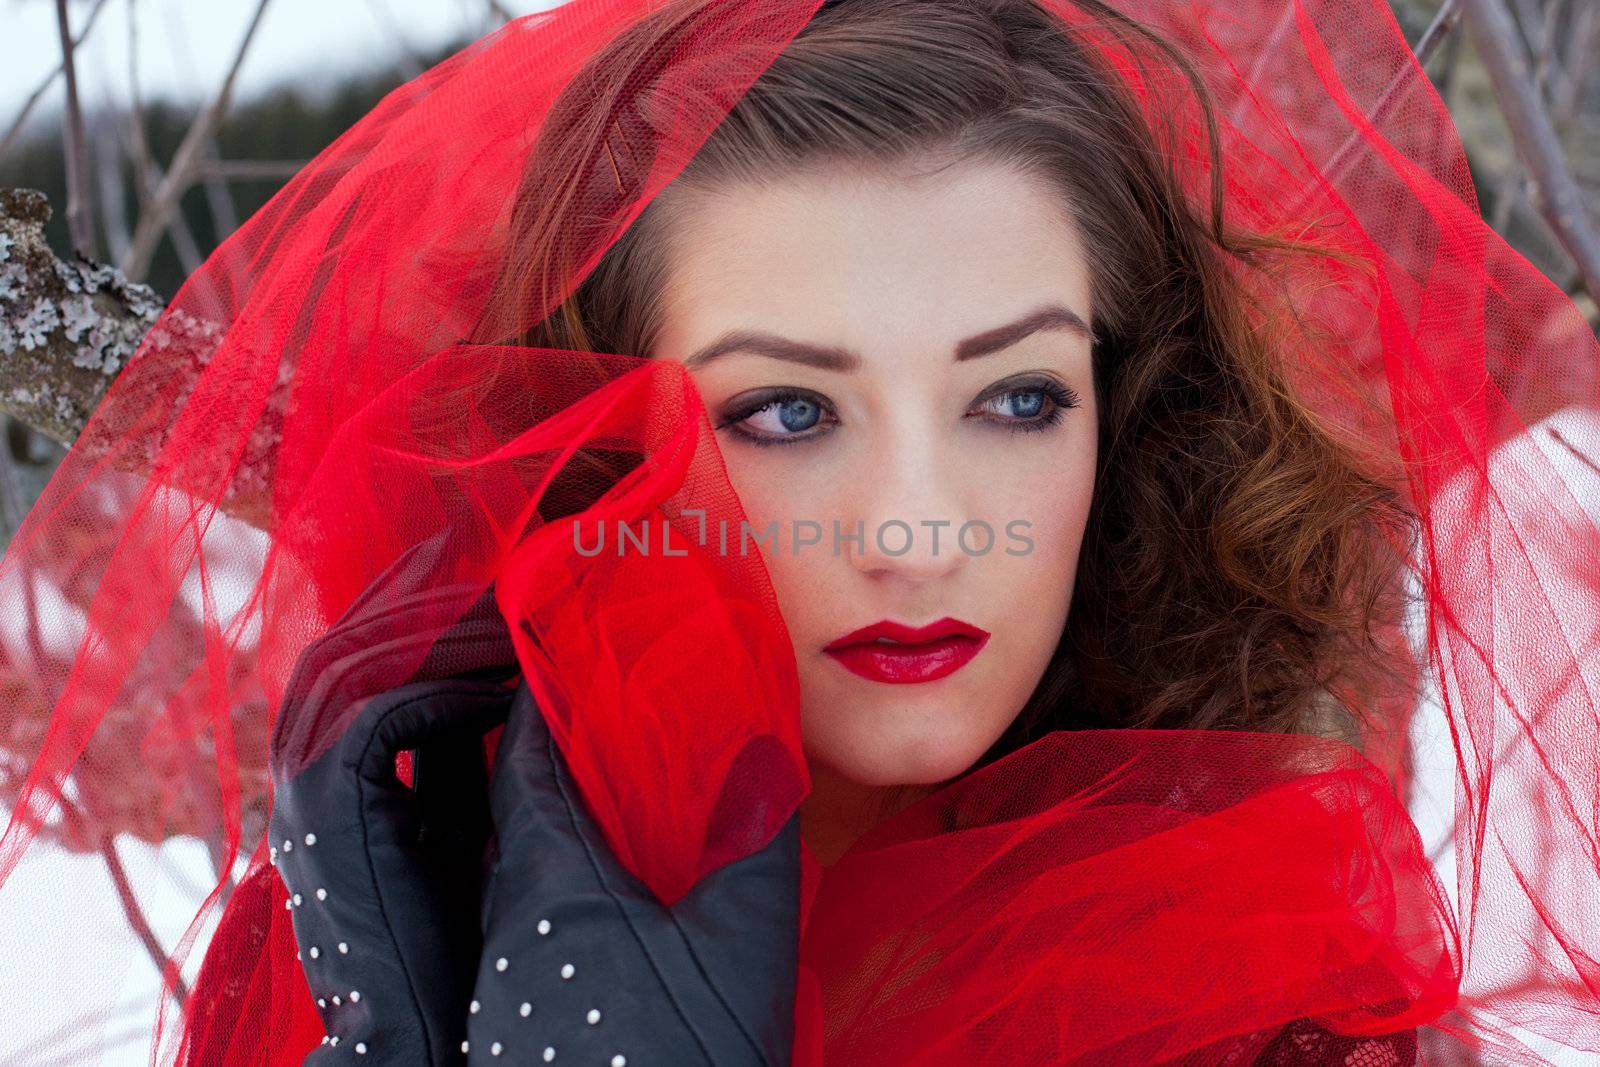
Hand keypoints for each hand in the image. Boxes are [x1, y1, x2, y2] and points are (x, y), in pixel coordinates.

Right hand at [268, 534, 518, 1063]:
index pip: (363, 653)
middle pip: (353, 639)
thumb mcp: (461, 824)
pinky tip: (508, 684)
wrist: (412, 1032)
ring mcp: (304, 783)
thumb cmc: (450, 939)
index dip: (419, 606)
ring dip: (444, 628)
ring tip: (513, 607)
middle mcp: (304, 765)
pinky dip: (449, 688)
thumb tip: (519, 692)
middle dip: (422, 594)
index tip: (484, 571)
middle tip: (488, 554)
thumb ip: (469, 759)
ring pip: (364, 658)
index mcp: (330, 767)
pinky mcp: (324, 804)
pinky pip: (387, 710)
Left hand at [464, 683, 800, 1065]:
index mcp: (552, 879)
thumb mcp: (742, 941)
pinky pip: (521, 917)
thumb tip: (762, 749)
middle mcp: (510, 917)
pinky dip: (554, 877)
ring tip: (608, 793)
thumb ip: (752, 837)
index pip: (524, 762)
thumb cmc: (685, 1056)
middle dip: (544, 754)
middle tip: (597, 716)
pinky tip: (606, 895)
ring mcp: (505, 975)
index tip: (568, 663)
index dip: (541, 705)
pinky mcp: (515, 1019)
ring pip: (514, 868)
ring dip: (550, 819)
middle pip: (510, 810)